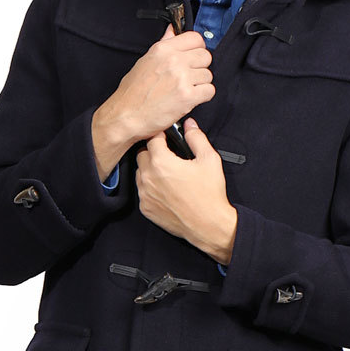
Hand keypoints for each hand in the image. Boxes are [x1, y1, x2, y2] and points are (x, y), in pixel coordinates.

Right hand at [91, 25, 215, 177]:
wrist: (126, 116)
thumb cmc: (133, 93)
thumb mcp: (145, 61)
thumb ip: (164, 45)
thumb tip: (172, 31)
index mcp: (162, 50)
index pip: (195, 38)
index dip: (198, 48)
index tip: (194, 56)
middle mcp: (173, 61)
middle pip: (206, 56)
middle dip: (201, 67)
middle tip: (191, 77)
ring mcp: (182, 78)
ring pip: (208, 75)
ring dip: (201, 84)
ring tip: (187, 90)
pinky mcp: (188, 96)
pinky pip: (209, 91)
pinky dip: (203, 96)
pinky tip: (191, 98)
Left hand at [135, 118, 237, 264]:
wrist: (208, 225)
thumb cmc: (210, 194)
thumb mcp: (209, 160)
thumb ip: (197, 138)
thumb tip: (189, 125)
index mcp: (161, 162)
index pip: (152, 139)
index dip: (160, 137)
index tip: (166, 138)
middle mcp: (148, 177)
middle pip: (141, 155)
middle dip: (153, 153)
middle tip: (169, 157)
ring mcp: (145, 194)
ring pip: (139, 173)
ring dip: (149, 170)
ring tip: (168, 175)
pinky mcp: (146, 208)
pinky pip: (142, 192)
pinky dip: (150, 188)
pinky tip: (166, 190)